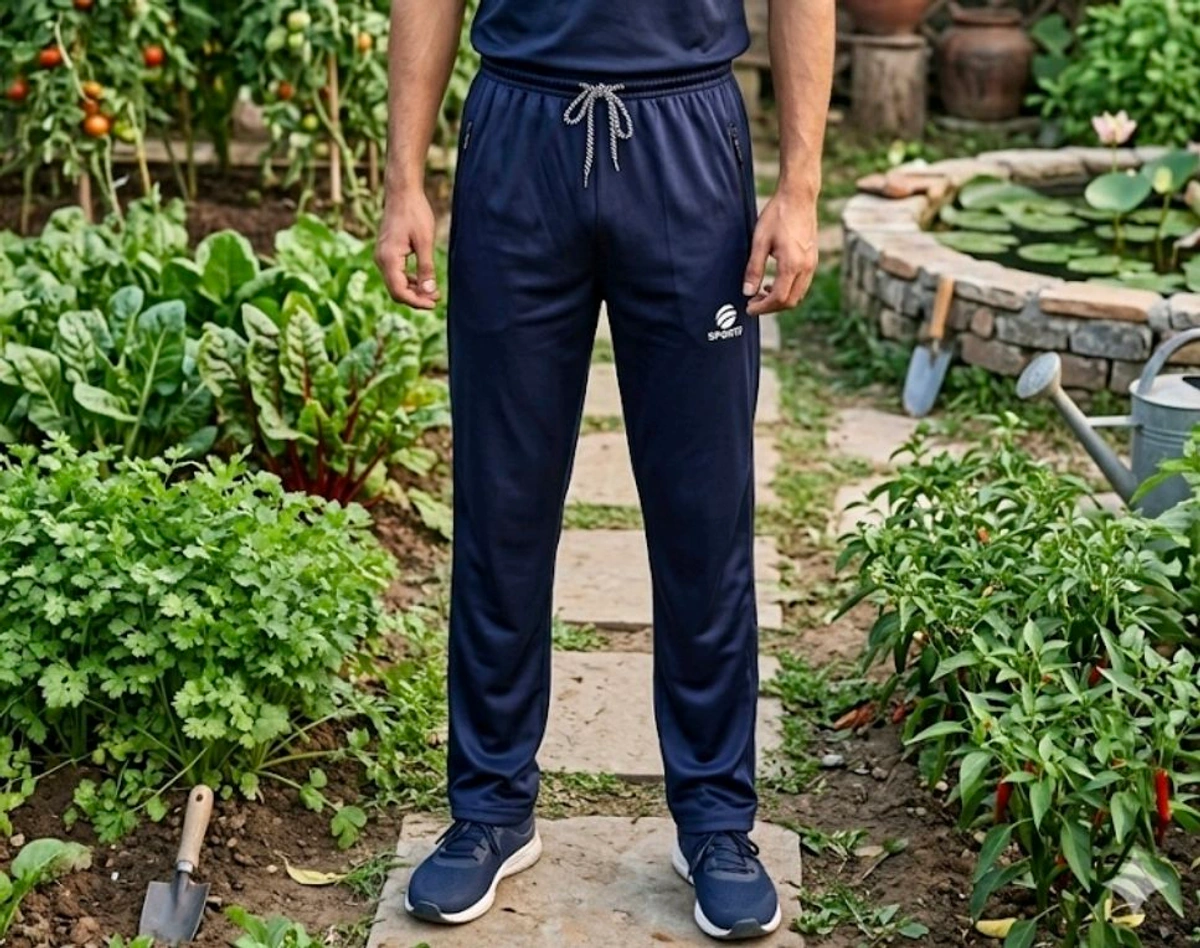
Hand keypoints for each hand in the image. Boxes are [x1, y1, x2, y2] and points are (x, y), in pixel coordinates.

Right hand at [375, 187, 439, 309]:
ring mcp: (382, 256)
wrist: (402, 192)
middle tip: (436, 299)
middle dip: (416, 298)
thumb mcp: (425, 241)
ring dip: (414, 290)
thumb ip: (426, 268)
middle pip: (396, 290)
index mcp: (389, 258)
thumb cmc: (415, 213)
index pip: (399, 291)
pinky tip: (424, 280)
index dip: (416, 301)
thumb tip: (429, 292)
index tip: (434, 304)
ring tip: (434, 292)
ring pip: (396, 283)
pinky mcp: (387, 253)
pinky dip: (410, 280)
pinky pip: (396, 274)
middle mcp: (381, 260)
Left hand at [742, 188, 818, 315]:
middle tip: (753, 302)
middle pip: (791, 301)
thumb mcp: (759, 241)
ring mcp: (812, 264)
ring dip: (780, 300)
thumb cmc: (777, 215)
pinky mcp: (813, 259)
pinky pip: (802, 284)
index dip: (763, 308)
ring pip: (798, 295)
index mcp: (792, 264)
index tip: (749, 308)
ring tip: (762, 293)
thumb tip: (747, 292)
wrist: (798, 197)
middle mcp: (806, 267)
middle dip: (771, 307)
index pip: (779, 299)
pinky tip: (775, 283)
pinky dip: (789, 290)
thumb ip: (754, 269)